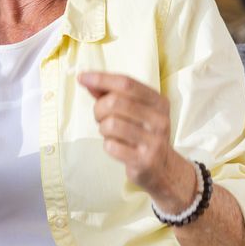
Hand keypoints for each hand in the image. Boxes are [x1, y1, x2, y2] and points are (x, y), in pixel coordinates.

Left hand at [78, 71, 194, 203]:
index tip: (82, 77)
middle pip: (115, 102)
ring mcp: (153, 140)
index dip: (101, 79)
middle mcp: (159, 119)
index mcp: (158, 101)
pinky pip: (111, 146)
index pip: (126, 83)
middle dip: (99, 109)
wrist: (162, 168)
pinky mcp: (144, 160)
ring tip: (110, 133)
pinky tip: (117, 147)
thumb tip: (86, 79)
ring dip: (103, 129)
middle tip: (101, 118)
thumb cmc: (141, 133)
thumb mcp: (133, 110)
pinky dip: (108, 145)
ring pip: (111, 124)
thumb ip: (110, 94)